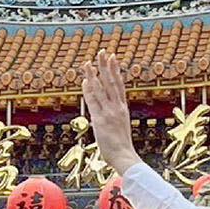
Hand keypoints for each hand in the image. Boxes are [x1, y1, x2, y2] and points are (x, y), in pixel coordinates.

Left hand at [80, 52, 142, 176]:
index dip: (115, 70)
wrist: (125, 156)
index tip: (113, 58)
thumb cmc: (122, 147)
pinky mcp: (101, 120)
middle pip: (111, 82)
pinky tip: (85, 81)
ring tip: (89, 62)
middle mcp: (117, 107)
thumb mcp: (120, 127)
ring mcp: (109, 112)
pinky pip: (93, 102)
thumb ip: (114, 117)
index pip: (119, 85)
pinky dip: (89, 91)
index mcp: (123, 108)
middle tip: (103, 52)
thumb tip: (106, 113)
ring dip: (94, 75)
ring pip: (101, 89)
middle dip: (106, 66)